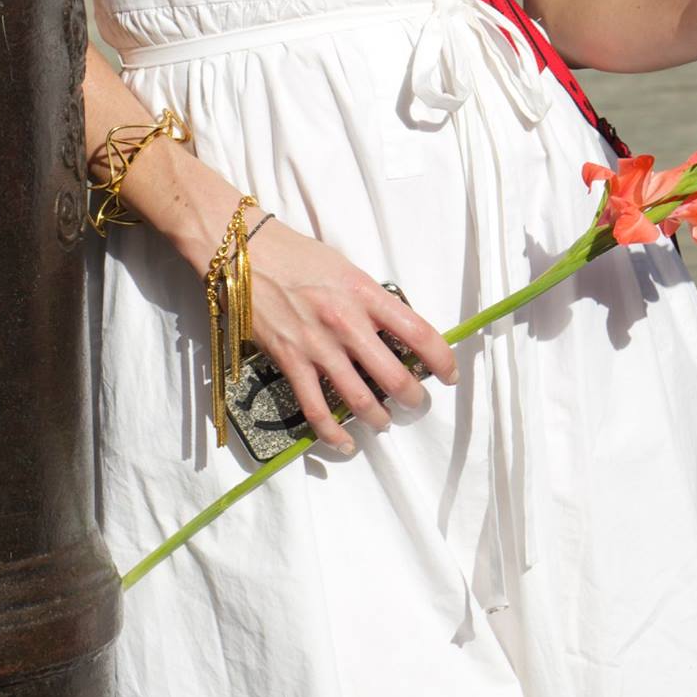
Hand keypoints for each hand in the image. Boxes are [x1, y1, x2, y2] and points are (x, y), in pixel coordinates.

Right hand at [229, 216, 457, 453]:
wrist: (246, 252)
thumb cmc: (298, 255)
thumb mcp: (346, 269)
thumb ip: (370, 301)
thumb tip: (393, 332)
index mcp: (365, 293)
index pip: (418, 332)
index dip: (442, 359)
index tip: (450, 375)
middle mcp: (346, 321)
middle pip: (394, 375)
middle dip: (413, 398)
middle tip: (417, 404)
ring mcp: (317, 345)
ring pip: (359, 399)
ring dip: (379, 419)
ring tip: (384, 422)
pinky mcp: (290, 361)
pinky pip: (316, 409)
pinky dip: (333, 434)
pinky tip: (345, 444)